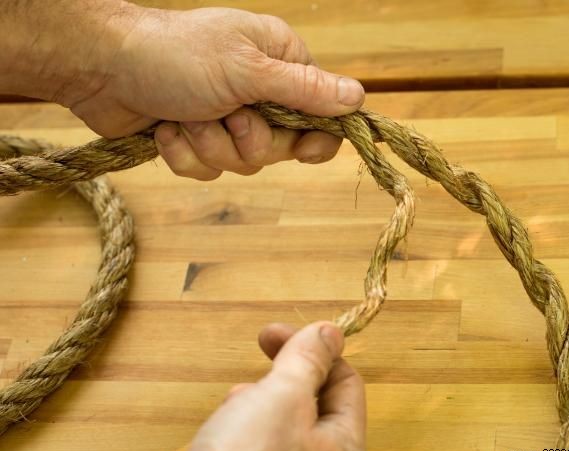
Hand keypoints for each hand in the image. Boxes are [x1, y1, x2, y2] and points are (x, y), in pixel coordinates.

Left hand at [68, 5, 365, 179]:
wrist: (104, 69)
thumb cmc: (176, 56)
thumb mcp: (247, 69)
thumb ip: (304, 89)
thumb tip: (358, 98)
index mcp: (280, 65)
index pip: (322, 114)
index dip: (316, 139)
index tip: (303, 151)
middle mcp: (259, 93)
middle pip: (281, 148)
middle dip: (247, 140)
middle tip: (226, 115)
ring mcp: (227, 119)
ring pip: (242, 164)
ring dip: (210, 145)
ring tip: (187, 116)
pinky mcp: (199, 140)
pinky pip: (209, 170)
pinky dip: (186, 154)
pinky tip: (167, 129)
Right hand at [181, 322, 365, 450]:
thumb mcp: (283, 397)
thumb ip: (309, 360)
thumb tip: (331, 331)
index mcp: (343, 448)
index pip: (346, 383)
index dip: (318, 349)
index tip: (281, 331)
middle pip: (315, 398)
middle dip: (287, 369)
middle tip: (263, 345)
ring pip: (283, 415)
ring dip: (262, 393)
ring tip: (239, 398)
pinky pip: (259, 437)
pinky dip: (245, 419)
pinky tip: (225, 422)